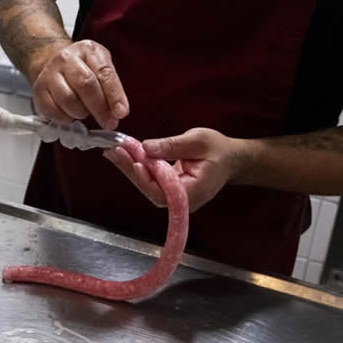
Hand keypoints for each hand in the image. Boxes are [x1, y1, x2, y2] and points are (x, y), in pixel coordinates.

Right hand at [30, 40, 128, 129]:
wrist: (52, 62)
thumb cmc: (82, 68)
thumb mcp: (100, 67)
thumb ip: (111, 87)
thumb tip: (118, 112)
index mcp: (87, 50)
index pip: (104, 73)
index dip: (114, 95)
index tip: (121, 113)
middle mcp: (66, 58)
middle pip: (85, 85)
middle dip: (99, 108)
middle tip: (108, 122)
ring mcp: (50, 74)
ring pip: (68, 100)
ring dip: (81, 113)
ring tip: (85, 112)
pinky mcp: (39, 90)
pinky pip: (53, 111)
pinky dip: (65, 118)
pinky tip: (70, 114)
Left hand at [104, 128, 246, 212]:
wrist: (229, 159)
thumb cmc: (218, 150)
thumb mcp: (198, 141)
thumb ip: (172, 146)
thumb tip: (146, 148)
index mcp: (193, 192)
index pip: (164, 192)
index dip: (148, 179)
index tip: (135, 162)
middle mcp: (181, 201)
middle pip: (150, 189)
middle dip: (131, 170)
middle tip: (114, 152)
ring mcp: (172, 197)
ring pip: (146, 185)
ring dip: (129, 167)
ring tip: (113, 152)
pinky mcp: (166, 190)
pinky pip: (149, 180)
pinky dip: (136, 166)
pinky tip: (122, 155)